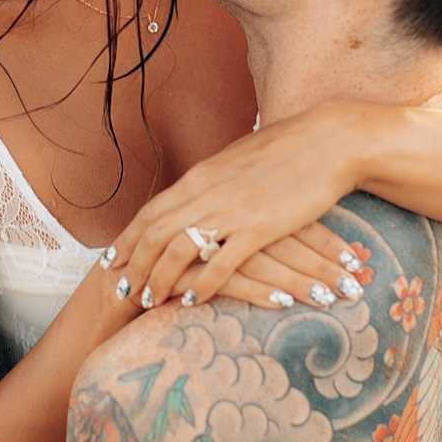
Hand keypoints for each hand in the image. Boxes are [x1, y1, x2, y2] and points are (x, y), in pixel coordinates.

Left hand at [107, 101, 369, 311]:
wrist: (329, 140)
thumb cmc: (290, 148)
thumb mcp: (239, 159)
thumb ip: (216, 180)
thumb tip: (201, 191)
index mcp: (200, 176)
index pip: (150, 212)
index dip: (127, 238)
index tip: (111, 259)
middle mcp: (206, 193)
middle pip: (153, 235)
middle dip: (133, 266)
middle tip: (121, 291)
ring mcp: (230, 210)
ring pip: (177, 250)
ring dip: (158, 279)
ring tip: (147, 301)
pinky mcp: (258, 227)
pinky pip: (219, 263)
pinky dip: (200, 284)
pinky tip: (190, 301)